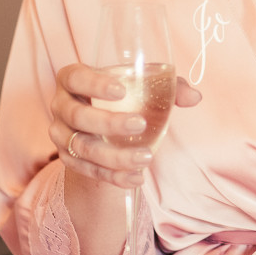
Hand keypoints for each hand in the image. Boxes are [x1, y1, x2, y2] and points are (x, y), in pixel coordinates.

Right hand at [49, 62, 200, 188]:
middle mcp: (61, 105)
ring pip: (82, 148)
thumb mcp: (142, 86)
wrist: (100, 125)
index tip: (120, 90)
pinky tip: (136, 177)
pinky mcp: (68, 158)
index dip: (94, 83)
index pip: (75, 77)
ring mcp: (61, 134)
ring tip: (146, 158)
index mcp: (72, 79)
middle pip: (78, 116)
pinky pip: (87, 170)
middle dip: (108, 123)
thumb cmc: (123, 96)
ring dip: (114, 156)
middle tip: (141, 124)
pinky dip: (112, 176)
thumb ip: (169, 88)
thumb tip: (195, 97)